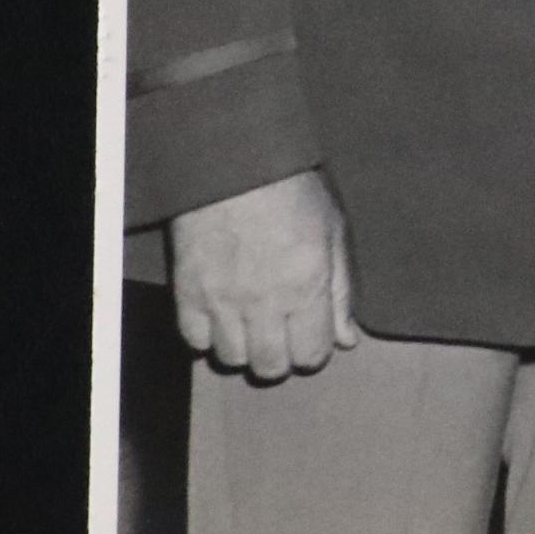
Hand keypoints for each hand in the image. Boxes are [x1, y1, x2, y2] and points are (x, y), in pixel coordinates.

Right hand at [170, 169, 357, 381]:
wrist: (233, 166)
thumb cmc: (293, 193)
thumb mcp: (333, 234)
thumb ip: (340, 292)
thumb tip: (347, 339)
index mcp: (306, 288)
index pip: (311, 356)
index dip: (313, 351)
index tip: (310, 336)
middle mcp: (263, 303)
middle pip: (270, 367)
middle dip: (281, 358)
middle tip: (281, 334)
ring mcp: (221, 301)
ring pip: (231, 359)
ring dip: (244, 348)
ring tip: (251, 324)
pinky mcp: (187, 294)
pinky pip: (194, 341)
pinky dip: (208, 336)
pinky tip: (221, 316)